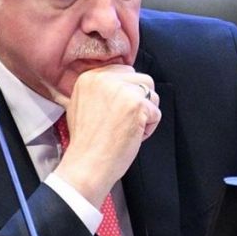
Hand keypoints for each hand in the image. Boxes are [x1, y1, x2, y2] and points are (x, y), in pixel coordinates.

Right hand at [46, 65, 160, 206]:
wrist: (87, 164)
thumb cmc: (86, 142)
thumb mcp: (80, 104)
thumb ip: (99, 89)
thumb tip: (122, 83)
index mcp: (90, 77)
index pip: (124, 71)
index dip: (128, 91)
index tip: (120, 110)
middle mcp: (105, 79)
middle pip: (142, 79)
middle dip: (140, 100)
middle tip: (125, 121)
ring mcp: (122, 90)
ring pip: (152, 94)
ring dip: (146, 113)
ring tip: (128, 129)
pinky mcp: (137, 105)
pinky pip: (156, 113)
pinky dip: (149, 128)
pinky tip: (133, 136)